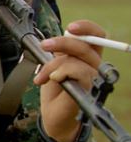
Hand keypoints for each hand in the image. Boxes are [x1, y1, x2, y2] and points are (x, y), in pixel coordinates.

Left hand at [34, 20, 104, 141]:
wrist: (53, 115)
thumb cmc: (55, 90)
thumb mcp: (54, 64)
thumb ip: (59, 51)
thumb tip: (55, 37)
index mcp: (86, 56)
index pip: (97, 36)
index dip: (86, 28)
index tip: (70, 27)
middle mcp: (94, 65)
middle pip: (87, 44)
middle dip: (63, 42)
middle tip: (45, 45)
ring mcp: (93, 77)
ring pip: (78, 58)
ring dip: (54, 64)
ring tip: (44, 77)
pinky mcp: (89, 88)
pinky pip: (80, 71)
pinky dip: (62, 72)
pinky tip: (54, 80)